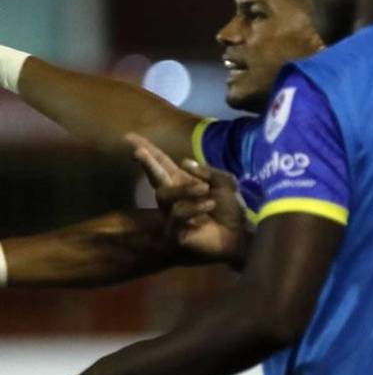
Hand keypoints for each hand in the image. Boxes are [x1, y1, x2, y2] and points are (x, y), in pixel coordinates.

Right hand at [127, 133, 247, 264]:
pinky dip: (194, 207)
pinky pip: (177, 215)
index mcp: (183, 182)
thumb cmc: (231, 210)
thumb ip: (209, 172)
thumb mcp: (226, 184)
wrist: (240, 236)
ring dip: (185, 189)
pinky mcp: (175, 232)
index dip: (149, 151)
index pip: (162, 163)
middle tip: (138, 151)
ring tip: (205, 189)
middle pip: (155, 177)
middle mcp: (174, 196)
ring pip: (166, 195)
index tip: (130, 137)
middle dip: (147, 163)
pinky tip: (209, 205)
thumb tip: (184, 161)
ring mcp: (172, 214)